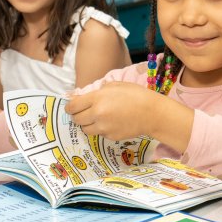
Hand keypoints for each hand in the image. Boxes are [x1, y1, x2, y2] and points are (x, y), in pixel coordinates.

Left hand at [65, 82, 193, 152]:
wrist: (152, 113)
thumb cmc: (135, 94)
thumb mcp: (115, 85)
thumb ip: (98, 90)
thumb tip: (85, 97)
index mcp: (96, 99)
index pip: (73, 107)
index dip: (69, 107)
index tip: (71, 107)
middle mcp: (97, 114)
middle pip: (76, 119)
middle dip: (77, 115)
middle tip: (83, 112)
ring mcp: (103, 128)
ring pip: (85, 129)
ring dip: (88, 124)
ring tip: (97, 118)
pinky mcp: (110, 137)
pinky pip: (99, 133)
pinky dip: (100, 129)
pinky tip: (110, 122)